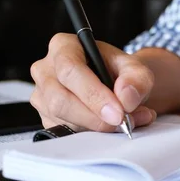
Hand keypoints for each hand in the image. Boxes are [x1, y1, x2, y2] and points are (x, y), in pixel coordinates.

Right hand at [30, 33, 155, 131]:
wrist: (117, 87)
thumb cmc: (120, 72)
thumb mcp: (136, 68)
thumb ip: (136, 79)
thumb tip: (126, 98)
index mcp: (63, 46)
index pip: (70, 70)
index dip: (94, 95)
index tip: (118, 113)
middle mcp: (46, 69)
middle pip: (60, 100)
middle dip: (95, 117)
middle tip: (124, 122)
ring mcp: (42, 96)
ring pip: (63, 120)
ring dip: (97, 127)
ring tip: (126, 121)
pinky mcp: (46, 117)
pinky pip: (65, 132)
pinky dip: (92, 134)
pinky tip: (109, 126)